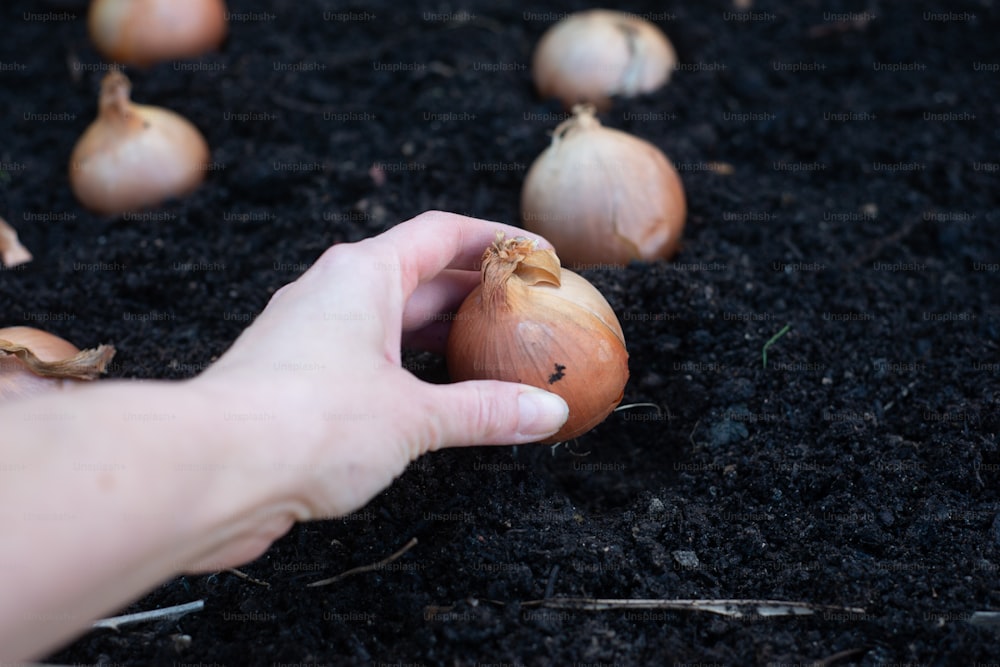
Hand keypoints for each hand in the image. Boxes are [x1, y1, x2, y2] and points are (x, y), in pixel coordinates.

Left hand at [189, 211, 569, 568]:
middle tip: (523, 310)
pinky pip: (364, 359)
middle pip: (418, 275)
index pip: (442, 233)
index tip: (536, 255)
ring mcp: (310, 335)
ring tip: (488, 354)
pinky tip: (430, 399)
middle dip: (473, 291)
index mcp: (363, 274)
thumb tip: (543, 412)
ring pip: (389, 321)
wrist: (209, 470)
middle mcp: (333, 293)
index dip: (495, 240)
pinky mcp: (295, 379)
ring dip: (438, 334)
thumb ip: (484, 411)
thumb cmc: (303, 422)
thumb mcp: (414, 416)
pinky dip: (405, 370)